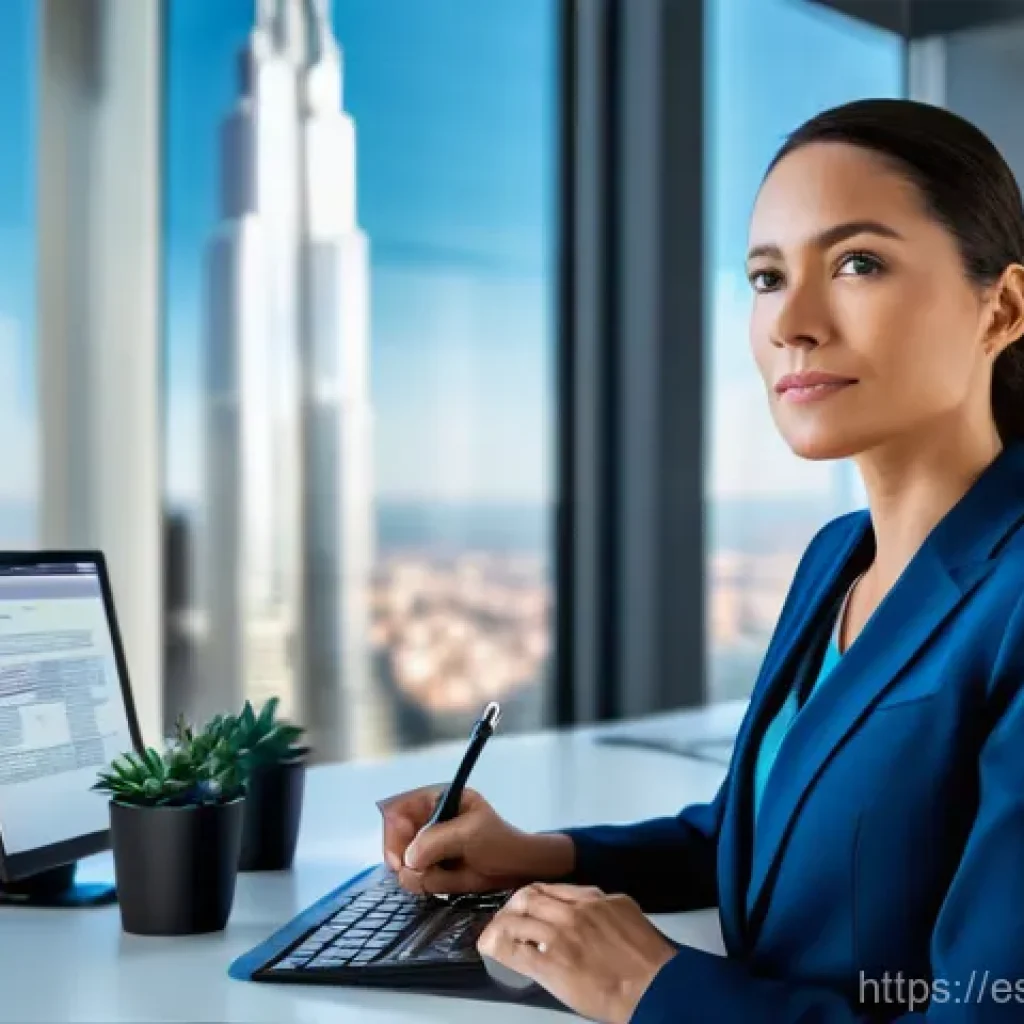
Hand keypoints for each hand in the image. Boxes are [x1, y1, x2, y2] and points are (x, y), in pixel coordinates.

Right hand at [377, 784, 568, 895]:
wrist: (517, 870)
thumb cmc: (500, 842)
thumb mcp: (470, 834)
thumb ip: (437, 841)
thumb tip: (408, 859)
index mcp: (437, 800)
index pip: (398, 810)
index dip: (394, 832)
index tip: (401, 857)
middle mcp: (428, 821)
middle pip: (394, 838)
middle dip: (404, 859)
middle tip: (419, 873)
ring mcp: (428, 846)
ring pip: (402, 863)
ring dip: (420, 875)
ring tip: (446, 876)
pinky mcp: (432, 867)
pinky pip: (414, 879)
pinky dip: (427, 885)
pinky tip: (448, 882)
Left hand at [477, 882, 676, 1023]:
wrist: (653, 986)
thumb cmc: (646, 959)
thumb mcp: (626, 914)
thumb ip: (602, 907)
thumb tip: (589, 910)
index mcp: (592, 899)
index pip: (549, 889)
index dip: (532, 896)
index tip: (525, 903)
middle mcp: (572, 911)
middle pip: (528, 898)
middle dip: (512, 908)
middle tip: (506, 918)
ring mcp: (560, 936)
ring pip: (516, 921)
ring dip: (501, 927)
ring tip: (495, 934)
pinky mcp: (550, 963)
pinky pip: (514, 951)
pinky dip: (499, 948)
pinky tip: (493, 950)